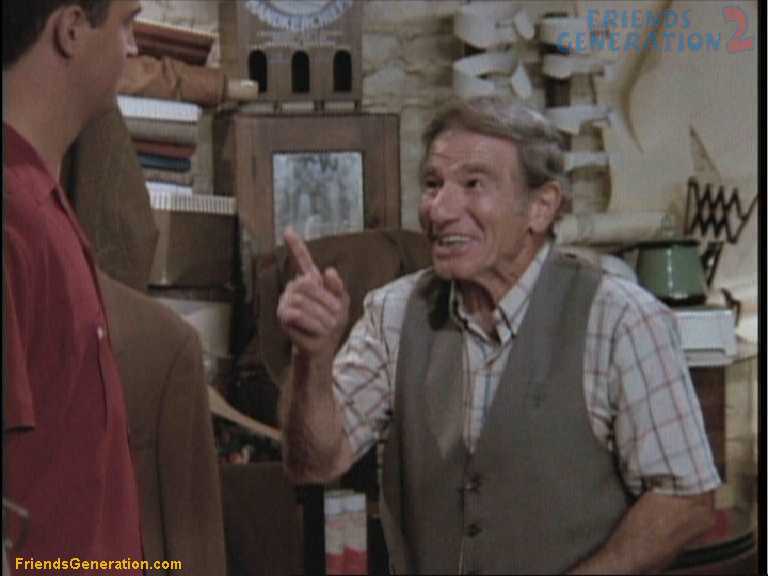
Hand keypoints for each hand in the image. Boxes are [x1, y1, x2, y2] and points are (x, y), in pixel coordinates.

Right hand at [277, 228, 349, 359]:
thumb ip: (337, 287)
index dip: (296, 245)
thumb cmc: (331, 323)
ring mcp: (286, 301)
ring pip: (303, 301)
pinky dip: (312, 324)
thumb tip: (328, 270)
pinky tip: (316, 331)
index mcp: (310, 281)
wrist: (323, 346)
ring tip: (326, 327)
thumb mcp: (342, 303)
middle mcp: (295, 288)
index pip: (303, 260)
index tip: (288, 230)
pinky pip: (298, 314)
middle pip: (308, 284)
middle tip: (334, 318)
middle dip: (326, 302)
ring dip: (321, 316)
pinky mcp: (282, 316)